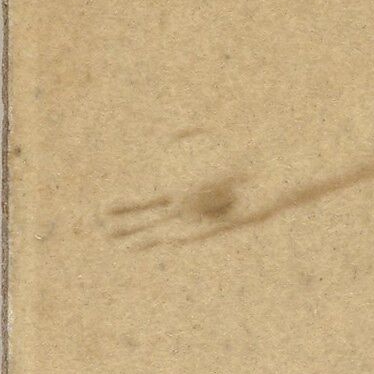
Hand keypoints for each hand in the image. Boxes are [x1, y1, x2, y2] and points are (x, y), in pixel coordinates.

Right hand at [103, 132, 293, 249]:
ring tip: (121, 245)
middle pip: (150, 218)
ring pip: (168, 230)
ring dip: (145, 238)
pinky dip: (181, 236)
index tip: (101, 208)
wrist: (274, 169)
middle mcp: (189, 207)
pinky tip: (166, 238)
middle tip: (100, 229)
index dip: (124, 205)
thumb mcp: (214, 132)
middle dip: (126, 225)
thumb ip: (190, 128)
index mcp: (182, 189)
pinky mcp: (221, 226)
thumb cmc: (246, 151)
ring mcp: (203, 218)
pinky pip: (197, 232)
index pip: (145, 198)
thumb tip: (167, 131)